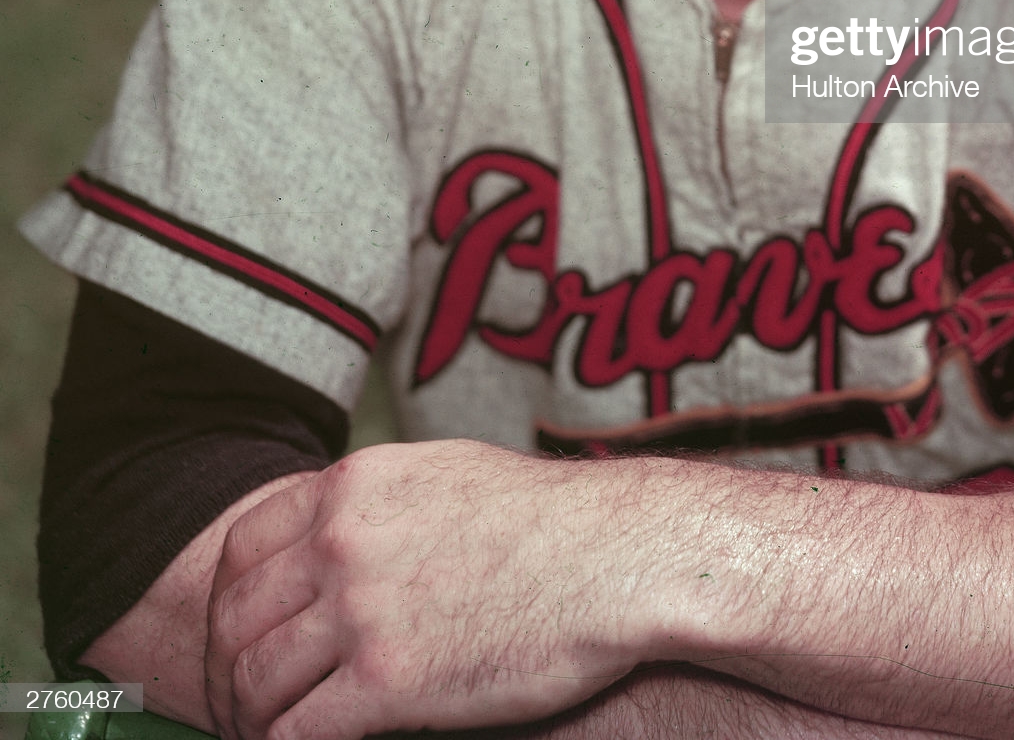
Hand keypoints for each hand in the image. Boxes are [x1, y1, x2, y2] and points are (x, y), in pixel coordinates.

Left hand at [205, 440, 648, 739]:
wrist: (613, 557)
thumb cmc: (547, 520)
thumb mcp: (444, 474)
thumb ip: (376, 502)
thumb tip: (335, 530)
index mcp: (354, 486)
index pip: (240, 546)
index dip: (226, 602)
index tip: (237, 636)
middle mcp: (343, 541)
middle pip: (234, 619)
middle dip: (226, 668)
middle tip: (240, 703)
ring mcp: (362, 612)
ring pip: (252, 681)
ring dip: (249, 719)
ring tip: (268, 734)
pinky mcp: (388, 682)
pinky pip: (293, 734)